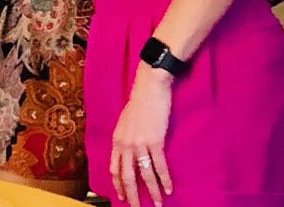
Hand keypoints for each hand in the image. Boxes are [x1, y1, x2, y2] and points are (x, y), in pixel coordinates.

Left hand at [110, 67, 173, 206]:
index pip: (114, 168)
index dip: (118, 184)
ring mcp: (139, 143)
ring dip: (152, 191)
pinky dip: (165, 179)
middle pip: (126, 175)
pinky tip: (169, 188)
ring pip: (144, 174)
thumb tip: (129, 151)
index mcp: (117, 139)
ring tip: (158, 204)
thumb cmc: (140, 103)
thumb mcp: (126, 122)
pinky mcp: (155, 141)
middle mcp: (125, 144)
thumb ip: (126, 138)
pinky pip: (159, 165)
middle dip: (132, 194)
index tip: (121, 196)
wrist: (150, 88)